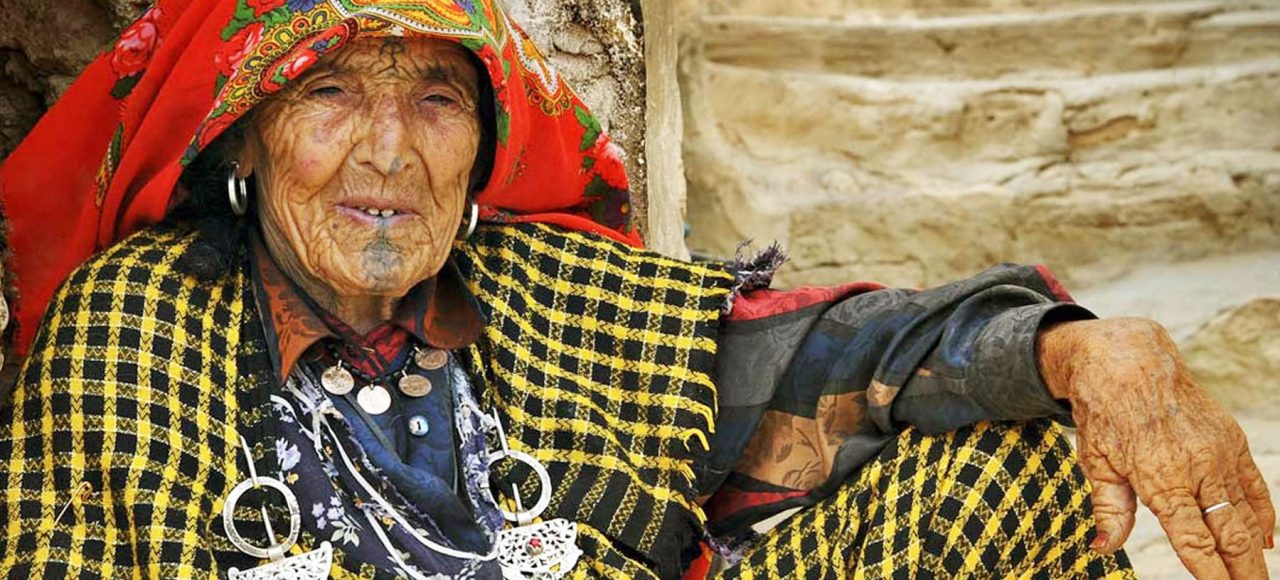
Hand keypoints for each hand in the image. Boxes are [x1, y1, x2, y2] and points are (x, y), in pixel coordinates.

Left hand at [1039, 318, 1274, 578]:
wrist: (1129, 361)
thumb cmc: (1104, 414)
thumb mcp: (1096, 461)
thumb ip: (1109, 510)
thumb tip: (1102, 549)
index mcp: (1161, 479)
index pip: (1193, 540)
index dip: (1210, 572)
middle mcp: (1198, 468)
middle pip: (1230, 534)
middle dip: (1243, 571)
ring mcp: (1220, 454)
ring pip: (1247, 514)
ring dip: (1254, 551)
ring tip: (1256, 577)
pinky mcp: (1231, 441)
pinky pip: (1255, 486)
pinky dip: (1264, 516)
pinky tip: (1266, 541)